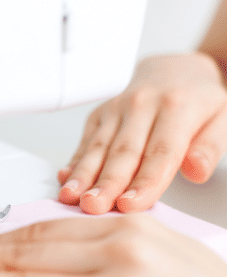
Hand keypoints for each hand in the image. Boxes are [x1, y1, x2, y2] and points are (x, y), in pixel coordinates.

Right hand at [58, 53, 226, 213]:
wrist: (173, 71)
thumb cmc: (196, 101)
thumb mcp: (222, 117)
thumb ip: (211, 145)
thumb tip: (197, 170)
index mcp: (178, 107)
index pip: (160, 152)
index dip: (144, 181)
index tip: (131, 204)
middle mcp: (143, 105)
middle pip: (123, 152)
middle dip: (106, 182)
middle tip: (93, 206)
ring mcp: (117, 110)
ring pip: (98, 147)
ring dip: (83, 175)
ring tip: (71, 196)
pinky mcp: (99, 115)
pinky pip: (85, 141)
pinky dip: (74, 162)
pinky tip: (65, 179)